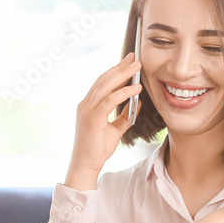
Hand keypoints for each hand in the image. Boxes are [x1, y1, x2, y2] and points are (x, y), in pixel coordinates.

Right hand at [66, 54, 141, 189]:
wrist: (86, 165)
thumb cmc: (98, 149)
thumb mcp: (115, 130)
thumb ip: (124, 116)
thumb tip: (138, 103)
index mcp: (89, 105)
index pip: (103, 82)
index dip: (116, 70)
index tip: (129, 61)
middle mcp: (86, 104)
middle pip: (104, 79)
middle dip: (120, 66)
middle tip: (135, 57)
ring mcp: (87, 110)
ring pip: (106, 85)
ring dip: (123, 74)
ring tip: (138, 66)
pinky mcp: (92, 118)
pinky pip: (110, 100)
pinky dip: (124, 92)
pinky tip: (136, 88)